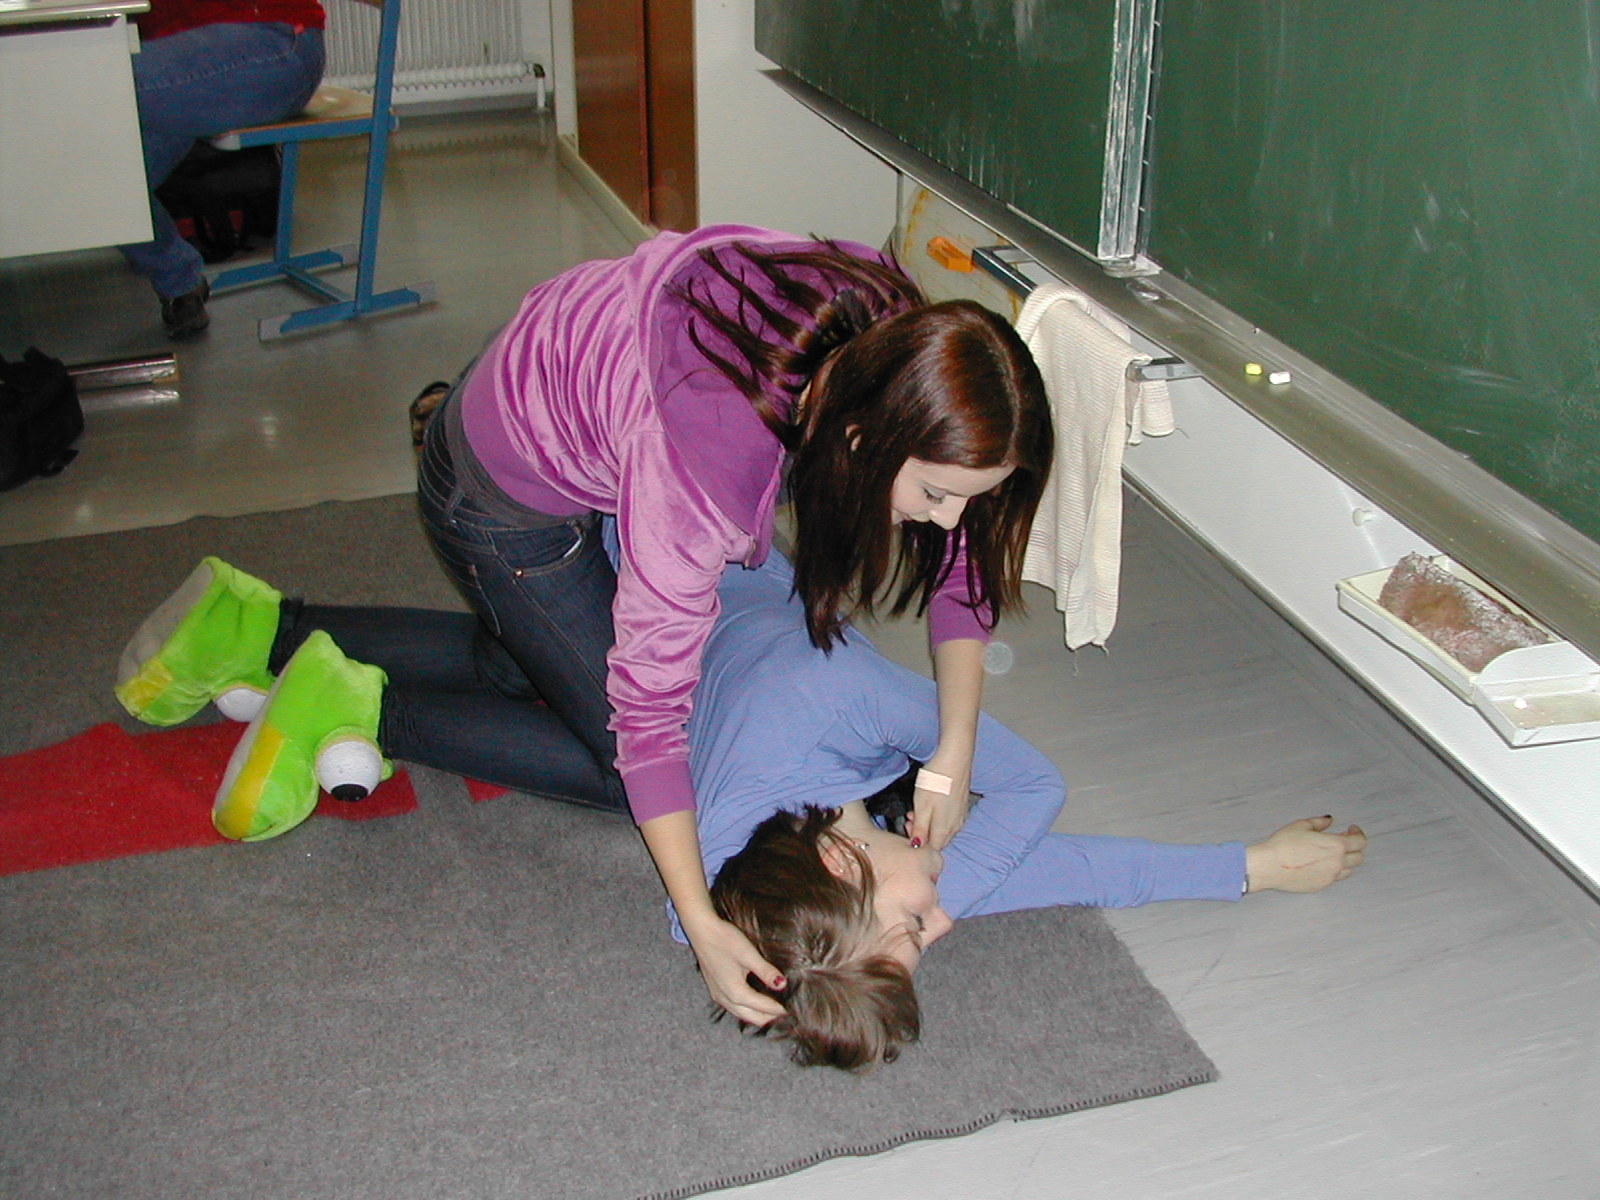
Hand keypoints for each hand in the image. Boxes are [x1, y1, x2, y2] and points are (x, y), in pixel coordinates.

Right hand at [680, 911, 787, 1026]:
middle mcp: (726, 999)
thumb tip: (783, 985)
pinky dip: (749, 1009)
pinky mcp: (716, 990)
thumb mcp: (749, 955)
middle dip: (771, 1017)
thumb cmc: (724, 940)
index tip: (794, 1009)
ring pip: (743, 1015)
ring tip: (776, 1007)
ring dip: (760, 1014)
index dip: (781, 1010)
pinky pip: (735, 1008)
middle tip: (788, 1010)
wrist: (701, 930)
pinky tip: (757, 1000)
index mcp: (736, 993)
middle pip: (754, 1018)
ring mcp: (719, 996)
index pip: (765, 1009)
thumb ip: (765, 972)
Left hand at [905, 754, 972, 849]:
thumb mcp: (922, 807)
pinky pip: (949, 819)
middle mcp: (956, 827)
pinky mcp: (962, 806)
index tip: (907, 827)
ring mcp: (961, 816)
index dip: (917, 843)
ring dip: (928, 824)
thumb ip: (920, 829)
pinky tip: (930, 804)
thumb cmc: (936, 782)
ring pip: (942, 829)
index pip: (932, 849)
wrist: (955, 759)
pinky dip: (937, 816)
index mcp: (944, 830)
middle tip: (909, 817)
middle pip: (938, 840)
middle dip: (921, 833)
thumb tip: (917, 847)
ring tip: (917, 809)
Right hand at [1245, 816, 1366, 893]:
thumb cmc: (1283, 844)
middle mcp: (1337, 863)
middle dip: (1354, 847)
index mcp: (1336, 846)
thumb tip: (1329, 820)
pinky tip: (1320, 864)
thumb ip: (1319, 822)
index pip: (1360, 841)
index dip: (1358, 833)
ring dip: (1345, 860)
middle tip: (1343, 840)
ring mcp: (1330, 877)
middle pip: (1359, 857)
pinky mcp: (1321, 886)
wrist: (1268, 866)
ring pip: (1349, 870)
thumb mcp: (1301, 826)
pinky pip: (1334, 878)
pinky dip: (1333, 870)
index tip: (1351, 829)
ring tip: (1332, 853)